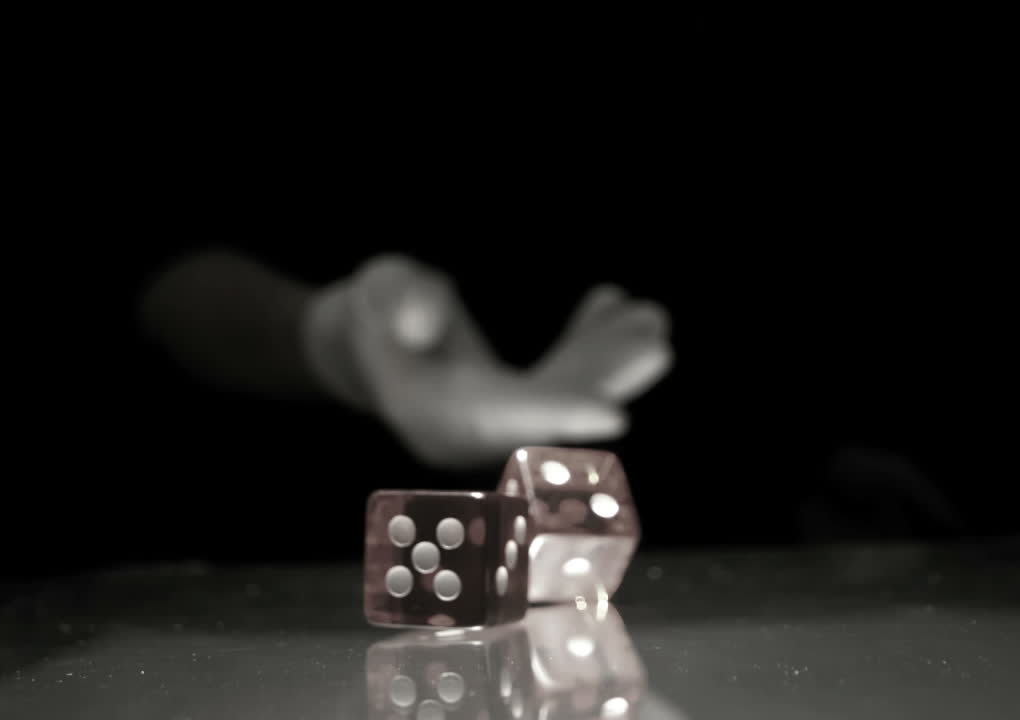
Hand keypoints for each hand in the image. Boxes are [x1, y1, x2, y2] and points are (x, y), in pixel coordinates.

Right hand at [306, 255, 672, 468]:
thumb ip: (396, 301)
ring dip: (609, 362)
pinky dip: (590, 349)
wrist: (363, 337)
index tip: (614, 413)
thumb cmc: (374, 306)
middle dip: (603, 381)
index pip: (500, 418)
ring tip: (649, 318)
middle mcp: (471, 433)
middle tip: (656, 342)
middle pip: (546, 415)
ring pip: (563, 398)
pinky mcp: (515, 407)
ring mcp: (497, 424)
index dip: (556, 414)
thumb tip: (423, 324)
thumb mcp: (377, 290)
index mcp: (431, 414)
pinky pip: (561, 384)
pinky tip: (613, 307)